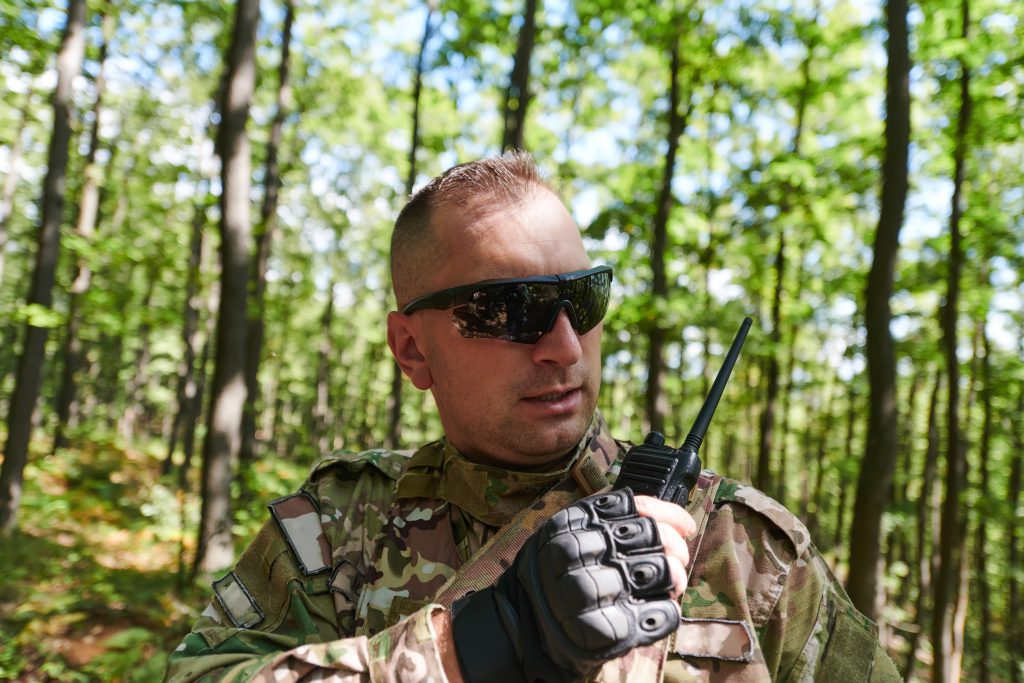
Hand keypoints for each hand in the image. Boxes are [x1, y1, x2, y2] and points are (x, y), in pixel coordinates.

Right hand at [450, 488, 695, 682]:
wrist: (525, 627)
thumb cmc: (556, 574)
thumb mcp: (568, 532)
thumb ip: (606, 518)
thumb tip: (667, 518)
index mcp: (572, 523)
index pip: (637, 506)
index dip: (670, 514)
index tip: (685, 525)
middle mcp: (578, 553)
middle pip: (653, 536)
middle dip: (675, 545)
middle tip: (677, 556)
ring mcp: (592, 592)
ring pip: (660, 570)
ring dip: (675, 576)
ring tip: (669, 582)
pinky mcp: (607, 630)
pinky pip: (659, 614)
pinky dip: (667, 610)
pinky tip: (657, 607)